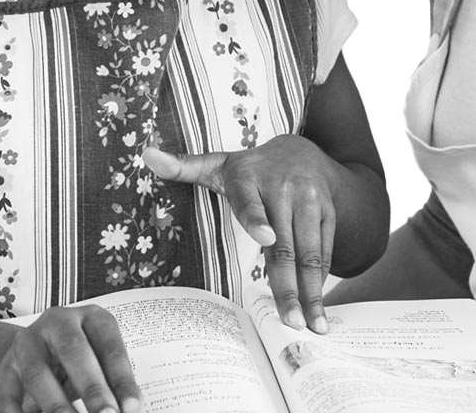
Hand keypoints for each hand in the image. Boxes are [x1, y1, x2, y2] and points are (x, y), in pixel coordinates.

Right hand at [0, 304, 141, 412]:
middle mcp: (57, 323)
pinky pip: (7, 396)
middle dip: (92, 389)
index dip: (122, 380)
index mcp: (91, 317)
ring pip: (38, 374)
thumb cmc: (81, 359)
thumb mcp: (100, 361)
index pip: (110, 348)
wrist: (36, 351)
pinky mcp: (5, 368)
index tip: (132, 409)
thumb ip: (112, 383)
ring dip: (56, 405)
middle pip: (74, 352)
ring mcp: (27, 343)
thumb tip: (127, 410)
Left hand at [144, 137, 336, 333]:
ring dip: (312, 291)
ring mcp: (310, 201)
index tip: (265, 236)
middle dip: (289, 285)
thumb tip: (147, 156)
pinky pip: (325, 250)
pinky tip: (319, 307)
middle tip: (291, 321)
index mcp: (249, 177)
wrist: (304, 150)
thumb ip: (185, 166)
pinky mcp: (329, 213)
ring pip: (310, 252)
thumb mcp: (219, 163)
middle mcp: (284, 188)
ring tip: (312, 325)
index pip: (249, 200)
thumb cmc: (253, 167)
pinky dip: (322, 280)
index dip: (256, 218)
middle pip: (285, 243)